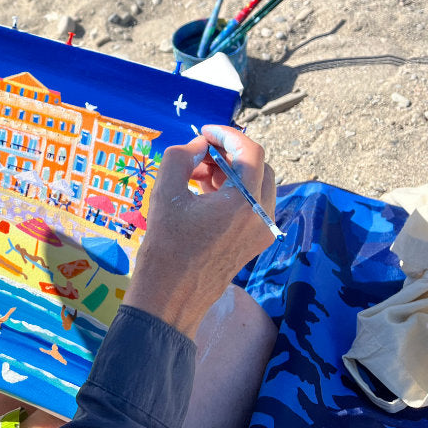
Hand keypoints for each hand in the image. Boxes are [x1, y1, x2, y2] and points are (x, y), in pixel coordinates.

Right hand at [122, 125, 275, 338]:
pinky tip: (202, 194)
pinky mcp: (254, 242)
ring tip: (194, 174)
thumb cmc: (166, 244)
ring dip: (229, 171)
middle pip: (258, 167)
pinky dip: (232, 191)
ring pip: (256, 185)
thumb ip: (180, 157)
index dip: (227, 135)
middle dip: (228, 153)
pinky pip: (252, 204)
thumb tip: (197, 146)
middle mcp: (262, 216)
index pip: (250, 152)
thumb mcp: (165, 192)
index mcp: (245, 203)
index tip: (204, 132)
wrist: (171, 295)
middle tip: (198, 153)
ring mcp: (262, 232)